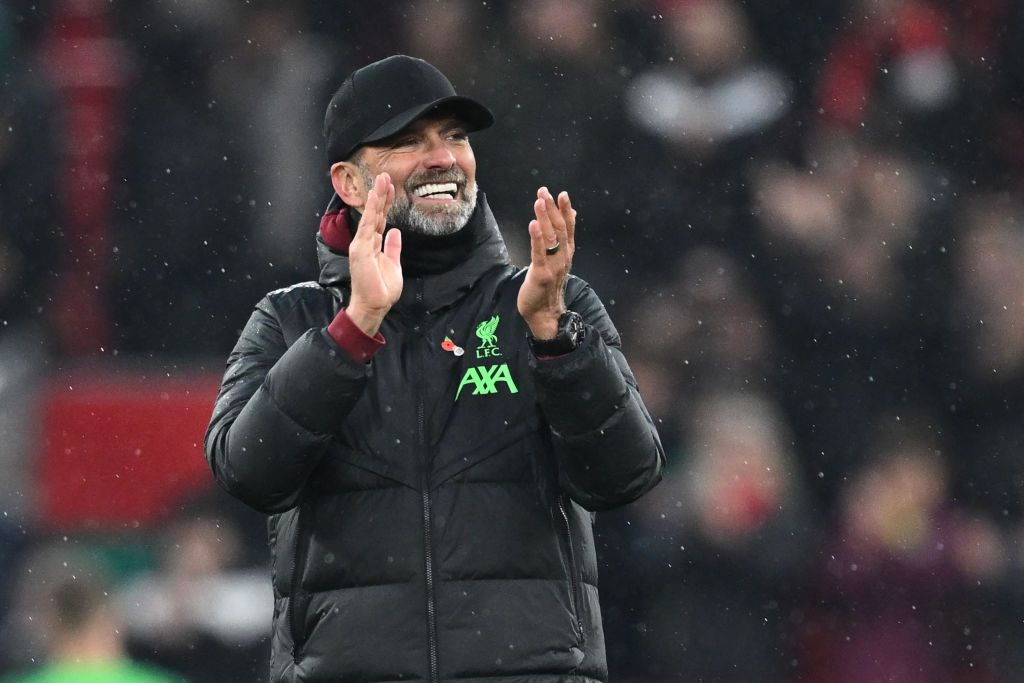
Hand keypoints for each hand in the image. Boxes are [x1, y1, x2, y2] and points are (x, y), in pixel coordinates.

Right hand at [347, 173, 401, 335]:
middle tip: (385, 176)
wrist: (374, 306)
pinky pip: (367, 227)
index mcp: (373, 245)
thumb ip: (392, 247)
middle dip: (381, 195)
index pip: (380, 220)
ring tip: (382, 179)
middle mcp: (365, 242)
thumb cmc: (382, 289)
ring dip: (376, 197)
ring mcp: (361, 245)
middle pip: (375, 214)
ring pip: (370, 216)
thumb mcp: (393, 264)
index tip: (391, 188)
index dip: (385, 204)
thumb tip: (395, 231)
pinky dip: (371, 211)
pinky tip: (375, 198)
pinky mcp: (360, 250)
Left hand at [517, 187, 575, 338]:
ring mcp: (554, 265)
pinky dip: (537, 237)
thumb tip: (572, 214)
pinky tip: (533, 224)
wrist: (545, 313)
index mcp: (567, 253)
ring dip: (545, 218)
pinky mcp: (541, 273)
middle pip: (560, 228)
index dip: (565, 210)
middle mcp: (563, 257)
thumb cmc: (549, 286)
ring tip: (539, 201)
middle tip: (544, 192)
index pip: (568, 227)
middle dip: (552, 209)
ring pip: (551, 237)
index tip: (561, 193)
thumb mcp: (558, 259)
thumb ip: (563, 238)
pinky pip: (539, 253)